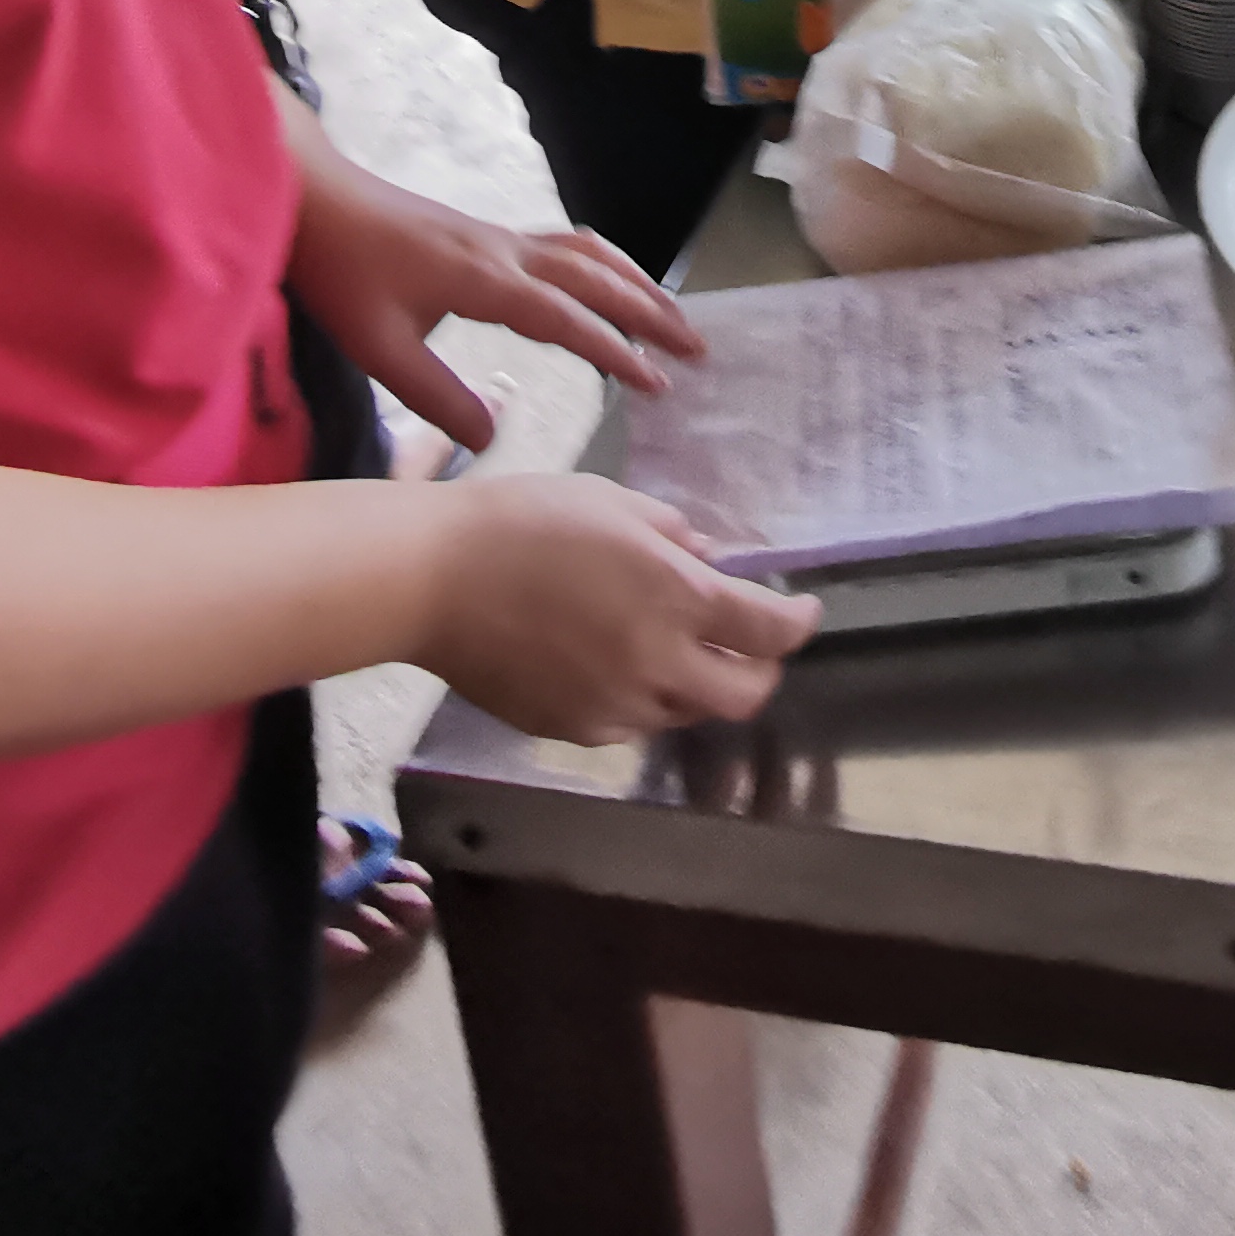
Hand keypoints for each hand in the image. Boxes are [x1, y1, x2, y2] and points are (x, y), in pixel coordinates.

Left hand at [286, 142, 702, 451]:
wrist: (315, 200)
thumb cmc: (342, 273)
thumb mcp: (378, 348)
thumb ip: (435, 397)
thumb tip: (495, 438)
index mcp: (485, 281)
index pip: (569, 319)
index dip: (617, 352)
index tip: (658, 386)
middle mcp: (505, 252)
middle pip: (598, 277)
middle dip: (653, 313)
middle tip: (698, 352)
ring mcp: (500, 238)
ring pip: (589, 254)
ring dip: (638, 283)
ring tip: (674, 318)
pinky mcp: (489, 235)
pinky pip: (568, 245)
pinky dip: (606, 265)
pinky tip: (612, 284)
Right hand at [412, 476, 815, 742]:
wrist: (432, 580)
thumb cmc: (523, 522)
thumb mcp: (613, 505)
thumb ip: (674, 536)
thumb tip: (708, 561)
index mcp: (677, 600)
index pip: (770, 631)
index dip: (798, 622)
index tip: (802, 611)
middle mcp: (658, 664)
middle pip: (745, 695)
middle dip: (762, 670)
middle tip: (752, 645)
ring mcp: (615, 707)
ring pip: (687, 714)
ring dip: (698, 685)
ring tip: (676, 648)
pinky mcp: (573, 730)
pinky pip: (631, 723)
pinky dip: (644, 698)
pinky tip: (618, 664)